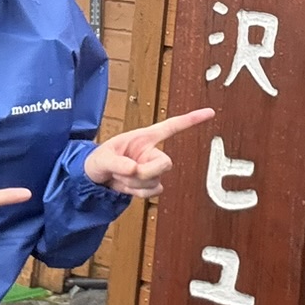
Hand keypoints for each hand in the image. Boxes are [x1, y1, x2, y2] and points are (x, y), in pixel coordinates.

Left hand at [83, 108, 215, 198]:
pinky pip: (152, 192)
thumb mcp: (102, 158)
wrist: (94, 179)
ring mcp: (151, 169)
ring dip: (135, 183)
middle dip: (146, 172)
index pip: (171, 126)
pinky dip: (137, 192)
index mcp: (144, 137)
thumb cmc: (97, 161)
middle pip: (165, 163)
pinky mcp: (150, 184)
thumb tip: (135, 169)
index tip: (210, 112)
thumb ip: (117, 163)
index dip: (191, 120)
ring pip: (156, 181)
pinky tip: (125, 186)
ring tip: (119, 177)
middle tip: (128, 172)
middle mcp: (151, 152)